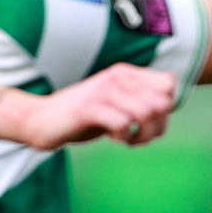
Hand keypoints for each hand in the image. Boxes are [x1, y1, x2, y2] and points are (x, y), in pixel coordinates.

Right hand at [1, 64, 177, 150]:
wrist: (42, 119)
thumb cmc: (82, 116)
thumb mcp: (116, 103)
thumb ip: (140, 100)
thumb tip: (168, 103)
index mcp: (126, 73)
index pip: (169, 86)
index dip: (166, 112)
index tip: (146, 123)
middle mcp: (118, 77)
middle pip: (163, 103)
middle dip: (157, 128)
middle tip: (137, 137)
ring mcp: (103, 91)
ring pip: (147, 113)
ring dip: (141, 135)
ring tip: (126, 140)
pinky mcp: (90, 108)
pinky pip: (123, 123)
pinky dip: (123, 137)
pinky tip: (112, 138)